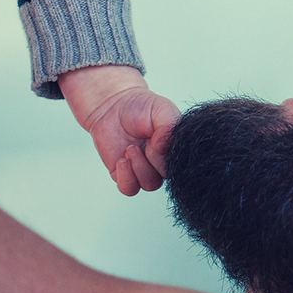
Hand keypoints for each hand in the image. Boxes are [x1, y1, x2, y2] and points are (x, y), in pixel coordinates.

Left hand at [58, 65, 180, 195]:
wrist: (113, 104)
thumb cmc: (140, 105)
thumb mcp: (161, 108)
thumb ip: (168, 127)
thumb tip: (163, 148)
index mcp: (173, 147)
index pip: (179, 165)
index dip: (168, 156)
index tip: (157, 140)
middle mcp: (160, 160)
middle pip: (165, 177)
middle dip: (153, 159)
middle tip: (144, 142)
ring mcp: (142, 168)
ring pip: (149, 184)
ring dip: (138, 167)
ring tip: (130, 148)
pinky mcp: (124, 174)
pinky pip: (129, 189)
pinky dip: (126, 177)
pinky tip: (122, 160)